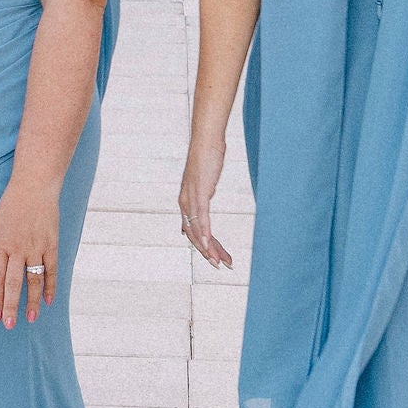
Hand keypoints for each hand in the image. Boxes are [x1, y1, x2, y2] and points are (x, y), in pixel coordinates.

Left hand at [0, 177, 60, 326]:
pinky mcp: (51, 244)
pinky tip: (49, 301)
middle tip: (8, 325)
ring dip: (32, 302)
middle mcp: (17, 248)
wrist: (34, 186)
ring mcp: (36, 246)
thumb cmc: (11, 205)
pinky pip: (51, 270)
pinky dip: (50, 286)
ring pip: (34, 280)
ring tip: (31, 319)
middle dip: (11, 306)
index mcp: (0, 244)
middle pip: (13, 283)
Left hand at [178, 142, 231, 269]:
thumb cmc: (207, 159)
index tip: (217, 258)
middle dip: (208, 252)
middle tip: (221, 265)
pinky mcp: (199, 192)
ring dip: (209, 247)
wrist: (206, 141)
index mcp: (186, 202)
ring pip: (197, 229)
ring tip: (219, 261)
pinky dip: (205, 231)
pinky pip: (201, 216)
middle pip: (194, 235)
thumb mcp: (204, 183)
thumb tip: (203, 210)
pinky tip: (210, 243)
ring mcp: (191, 198)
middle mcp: (185, 202)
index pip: (194, 231)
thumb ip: (202, 198)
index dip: (205, 246)